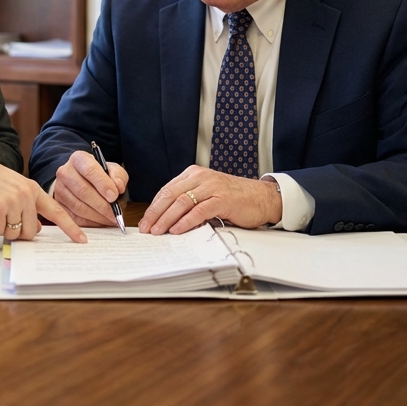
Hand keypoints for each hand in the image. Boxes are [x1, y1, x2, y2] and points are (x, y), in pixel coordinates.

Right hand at [0, 149, 86, 242]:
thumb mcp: (15, 190)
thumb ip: (29, 207)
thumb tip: (38, 228)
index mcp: (33, 190)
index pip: (57, 211)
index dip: (70, 227)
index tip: (82, 240)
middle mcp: (26, 194)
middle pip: (31, 232)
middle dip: (16, 232)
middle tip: (3, 217)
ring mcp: (13, 200)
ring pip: (14, 234)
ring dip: (1, 228)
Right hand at [52, 149, 129, 227]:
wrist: (80, 179)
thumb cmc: (98, 175)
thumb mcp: (111, 169)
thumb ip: (118, 175)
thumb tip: (118, 186)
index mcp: (79, 159)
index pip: (89, 170)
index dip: (102, 184)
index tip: (114, 196)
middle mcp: (65, 172)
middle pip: (83, 191)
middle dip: (102, 205)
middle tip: (115, 213)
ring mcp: (59, 190)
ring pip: (78, 206)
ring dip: (98, 216)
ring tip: (111, 219)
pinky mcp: (59, 205)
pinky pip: (75, 218)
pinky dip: (91, 222)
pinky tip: (101, 221)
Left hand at [138, 166, 281, 234]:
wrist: (262, 197)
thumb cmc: (234, 198)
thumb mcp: (207, 194)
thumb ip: (189, 201)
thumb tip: (166, 219)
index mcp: (193, 174)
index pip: (167, 190)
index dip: (154, 207)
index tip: (145, 221)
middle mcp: (200, 177)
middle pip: (170, 195)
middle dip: (156, 213)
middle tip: (147, 228)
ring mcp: (212, 187)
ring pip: (182, 202)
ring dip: (167, 219)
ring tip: (158, 231)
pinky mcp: (222, 199)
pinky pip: (199, 211)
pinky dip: (186, 221)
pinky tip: (177, 230)